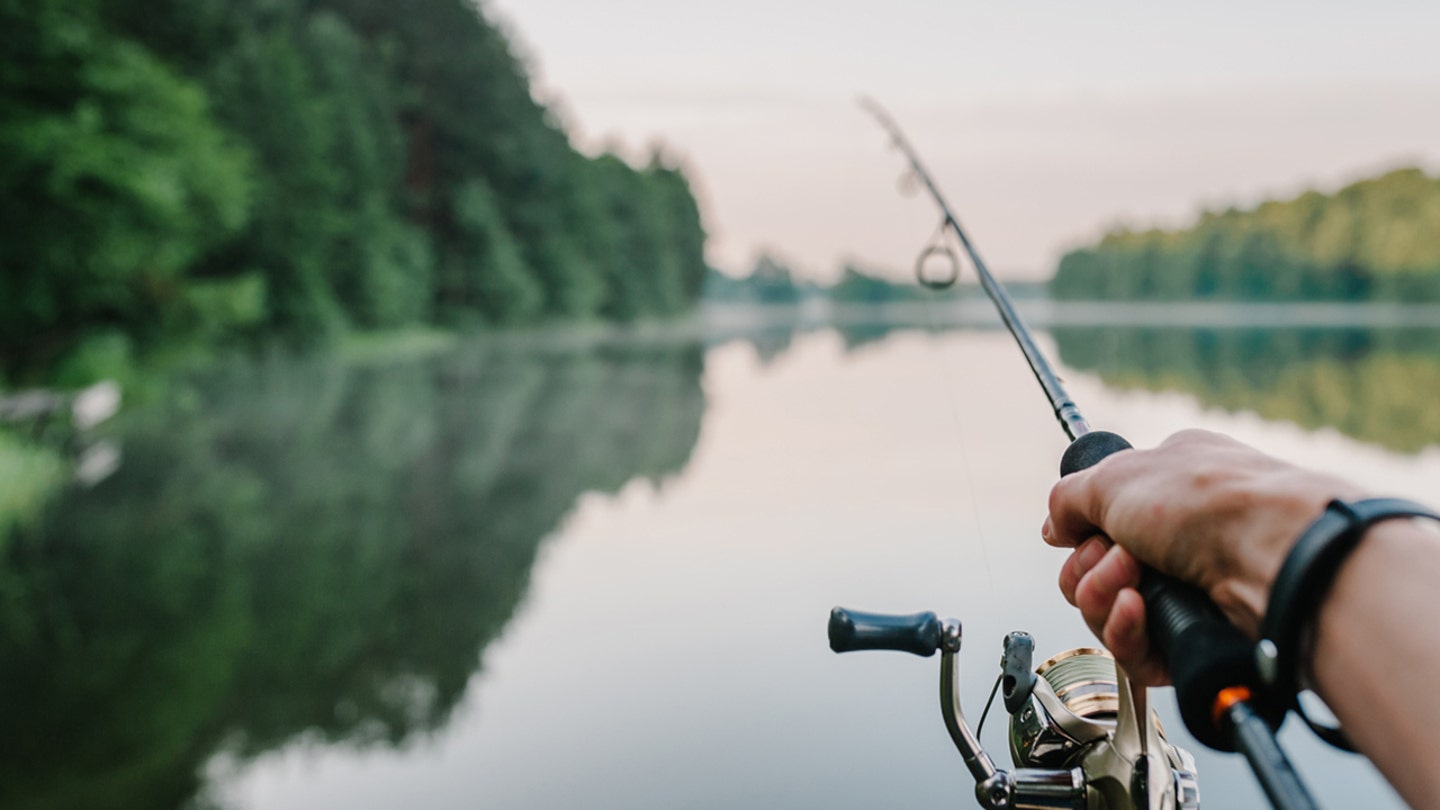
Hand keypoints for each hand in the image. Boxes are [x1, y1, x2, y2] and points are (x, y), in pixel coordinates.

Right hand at [1042, 429, 1366, 684]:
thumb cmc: (1209, 501)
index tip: (1082, 531)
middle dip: (1089, 567)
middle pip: (1094, 569)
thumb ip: (1068, 498)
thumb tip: (1054, 528)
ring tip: (1132, 581)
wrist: (1274, 554)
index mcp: (1168, 484)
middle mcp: (1179, 536)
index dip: (1082, 531)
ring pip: (1108, 612)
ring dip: (1102, 596)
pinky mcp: (1193, 637)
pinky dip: (1125, 631)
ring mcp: (1188, 588)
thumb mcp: (1116, 475)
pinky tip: (1138, 610)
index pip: (1101, 518)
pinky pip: (1133, 650)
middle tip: (1118, 556)